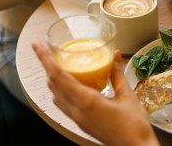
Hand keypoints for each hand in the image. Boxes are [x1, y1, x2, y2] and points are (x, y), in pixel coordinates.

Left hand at [31, 43, 158, 145]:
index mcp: (87, 101)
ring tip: (59, 65)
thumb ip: (118, 74)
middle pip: (53, 85)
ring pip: (56, 95)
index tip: (37, 46)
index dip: (45, 60)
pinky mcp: (82, 123)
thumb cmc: (134, 125)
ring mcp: (78, 119)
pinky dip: (61, 90)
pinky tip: (72, 84)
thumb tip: (116, 55)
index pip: (58, 76)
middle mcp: (77, 111)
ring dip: (53, 79)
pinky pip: (64, 104)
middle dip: (48, 66)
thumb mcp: (127, 96)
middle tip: (49, 51)